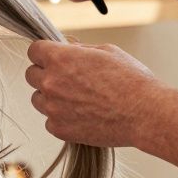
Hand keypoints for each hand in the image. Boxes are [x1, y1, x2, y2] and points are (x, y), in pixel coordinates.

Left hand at [25, 40, 173, 148]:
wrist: (146, 114)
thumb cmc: (131, 81)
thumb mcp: (107, 51)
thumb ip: (79, 50)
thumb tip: (66, 48)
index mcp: (60, 59)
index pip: (34, 50)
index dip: (43, 53)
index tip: (51, 57)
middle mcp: (51, 82)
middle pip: (31, 74)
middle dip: (45, 73)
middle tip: (67, 78)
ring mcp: (53, 108)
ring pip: (38, 98)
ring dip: (51, 96)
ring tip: (77, 98)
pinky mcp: (59, 129)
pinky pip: (49, 120)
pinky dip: (61, 117)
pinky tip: (82, 114)